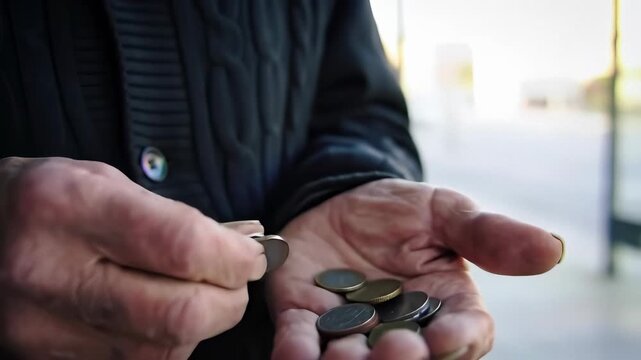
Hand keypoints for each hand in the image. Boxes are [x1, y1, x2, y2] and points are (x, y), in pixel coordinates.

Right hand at [0, 157, 266, 358]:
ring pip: (163, 350)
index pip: (182, 246)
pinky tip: (160, 315)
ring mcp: (41, 328)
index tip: (254, 255)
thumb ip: (174, 217)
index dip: (235, 257)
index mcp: (69, 206)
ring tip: (198, 293)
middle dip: (230, 301)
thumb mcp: (106, 182)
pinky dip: (166, 345)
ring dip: (201, 326)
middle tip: (237, 281)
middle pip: (180, 315)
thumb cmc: (47, 200)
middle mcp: (50, 272)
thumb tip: (243, 245)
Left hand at [268, 178, 562, 359]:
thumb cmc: (402, 209)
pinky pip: (300, 342)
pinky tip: (297, 353)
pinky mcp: (304, 318)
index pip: (463, 333)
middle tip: (399, 348)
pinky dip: (298, 352)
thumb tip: (553, 249)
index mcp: (442, 305)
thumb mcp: (445, 212)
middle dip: (401, 359)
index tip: (449, 336)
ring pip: (351, 358)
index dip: (460, 340)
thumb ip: (488, 235)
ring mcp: (349, 327)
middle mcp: (398, 327)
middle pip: (408, 357)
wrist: (340, 198)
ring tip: (346, 357)